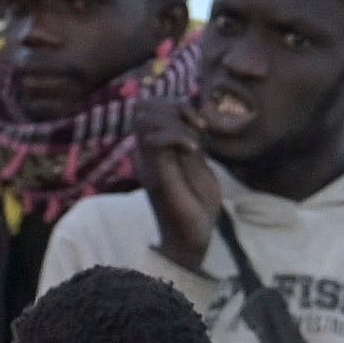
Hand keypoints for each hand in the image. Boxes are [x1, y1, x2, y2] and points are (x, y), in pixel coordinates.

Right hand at [130, 84, 223, 270]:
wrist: (193, 238)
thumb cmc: (197, 204)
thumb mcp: (200, 164)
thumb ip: (193, 140)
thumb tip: (196, 113)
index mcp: (155, 147)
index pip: (150, 106)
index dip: (175, 103)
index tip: (200, 122)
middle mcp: (146, 151)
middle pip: (143, 105)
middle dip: (175, 106)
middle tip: (198, 127)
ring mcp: (147, 162)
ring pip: (144, 117)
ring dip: (175, 121)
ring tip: (195, 141)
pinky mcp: (155, 174)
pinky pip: (154, 140)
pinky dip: (177, 137)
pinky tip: (194, 150)